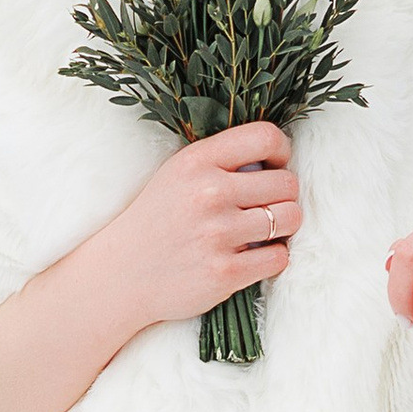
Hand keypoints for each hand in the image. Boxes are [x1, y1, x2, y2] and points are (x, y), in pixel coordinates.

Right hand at [110, 124, 298, 333]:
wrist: (121, 274)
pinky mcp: (225, 272)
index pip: (266, 137)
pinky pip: (280, 257)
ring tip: (264, 231)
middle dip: (284, 195)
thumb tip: (278, 158)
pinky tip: (254, 256)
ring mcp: (218, 234)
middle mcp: (209, 193)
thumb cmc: (158, 219)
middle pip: (287, 183)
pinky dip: (273, 257)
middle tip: (266, 206)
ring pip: (291, 218)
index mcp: (198, 160)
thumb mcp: (179, 172)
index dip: (281, 152)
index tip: (274, 167)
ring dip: (284, 226)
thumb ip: (223, 159)